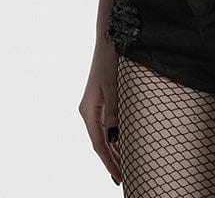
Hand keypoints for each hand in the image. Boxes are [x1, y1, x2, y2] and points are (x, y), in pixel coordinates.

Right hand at [79, 42, 122, 185]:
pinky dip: (116, 136)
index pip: (99, 144)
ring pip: (105, 134)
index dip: (109, 162)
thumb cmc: (111, 59)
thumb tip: (114, 138)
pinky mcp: (104, 97)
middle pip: (101, 142)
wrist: (111, 36)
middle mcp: (91, 110)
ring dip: (115, 150)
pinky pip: (109, 124)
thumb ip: (113, 112)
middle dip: (112, 160)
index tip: (119, 178)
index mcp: (89, 110)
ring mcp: (96, 104)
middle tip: (125, 177)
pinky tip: (123, 142)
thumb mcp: (113, 86)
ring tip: (126, 166)